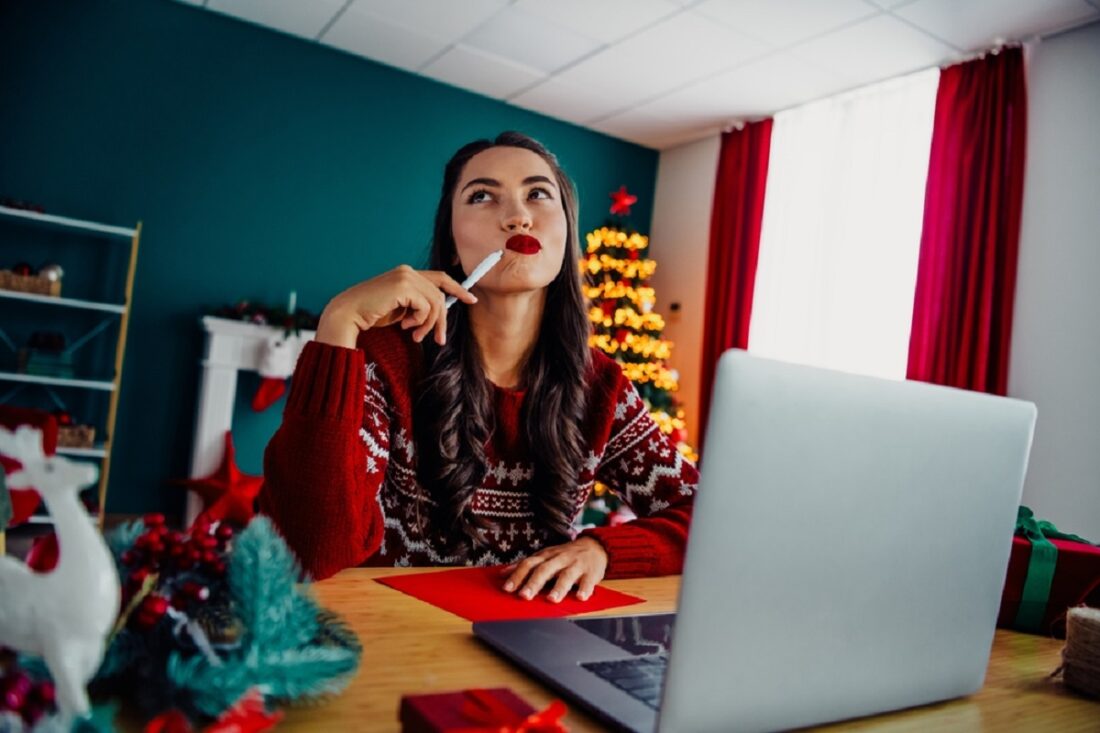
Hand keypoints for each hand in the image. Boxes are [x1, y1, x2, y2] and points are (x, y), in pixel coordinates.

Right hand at [316, 265, 477, 347]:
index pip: (440, 278)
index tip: (471, 299)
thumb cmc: (370, 315)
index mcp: (406, 274)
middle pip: (440, 294)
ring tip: (414, 335)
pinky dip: (420, 321)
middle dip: (442, 320)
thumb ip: (417, 305)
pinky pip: (426, 307)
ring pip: (436, 302)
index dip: (457, 288)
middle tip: (439, 340)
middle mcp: (408, 271)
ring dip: (429, 324)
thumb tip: (439, 313)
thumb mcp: (400, 309)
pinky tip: (405, 326)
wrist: (348, 315)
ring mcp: (405, 276)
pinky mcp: (403, 286)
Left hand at [502, 536, 607, 602]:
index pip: (529, 564)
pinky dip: (585, 589)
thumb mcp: (544, 556)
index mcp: (546, 556)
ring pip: (566, 575)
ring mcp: (576, 565)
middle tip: (524, 596)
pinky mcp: (591, 572)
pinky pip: (588, 581)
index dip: (517, 576)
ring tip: (552, 599)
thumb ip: (525, 566)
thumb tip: (502, 574)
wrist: (594, 546)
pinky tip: (580, 597)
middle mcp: (559, 559)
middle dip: (534, 583)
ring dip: (559, 587)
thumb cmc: (565, 555)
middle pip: (545, 570)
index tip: (507, 589)